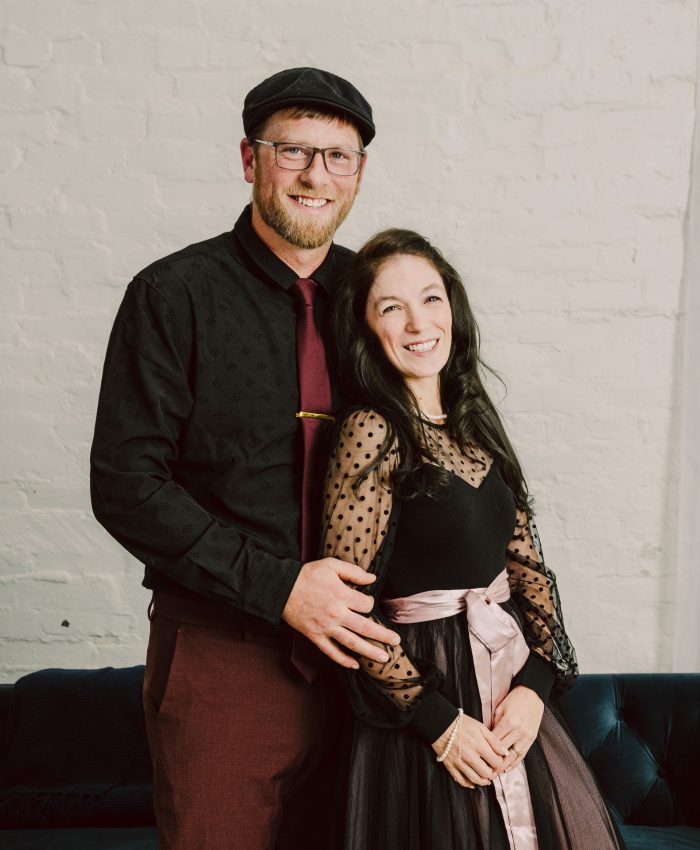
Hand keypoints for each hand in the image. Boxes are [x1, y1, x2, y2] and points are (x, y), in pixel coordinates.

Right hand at [282, 558, 400, 668]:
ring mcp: (325, 628)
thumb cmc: (306, 575)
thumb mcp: (330, 565)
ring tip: (384, 658)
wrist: (280, 589)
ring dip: (370, 652)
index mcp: (341, 595)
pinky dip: (343, 660)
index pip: (366, 604)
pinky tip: (355, 665)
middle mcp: (336, 614)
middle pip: (365, 628)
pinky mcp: (315, 636)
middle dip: (383, 635)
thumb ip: (353, 571)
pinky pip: (331, 652)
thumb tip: (372, 577)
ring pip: (352, 643)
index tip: (367, 601)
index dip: (370, 602)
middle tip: (396, 641)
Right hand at [432, 713, 509, 788]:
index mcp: (479, 745)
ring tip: (486, 777)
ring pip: (476, 780)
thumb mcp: (480, 727)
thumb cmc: (461, 724)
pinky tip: (474, 781)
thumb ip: (494, 741)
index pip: (496, 763)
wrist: (441, 724)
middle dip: (493, 773)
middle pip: (487, 773)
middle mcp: (470, 757)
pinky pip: (462, 781)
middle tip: (493, 769)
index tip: (499, 761)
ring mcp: (460, 763)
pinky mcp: (451, 767)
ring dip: (484, 780)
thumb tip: (505, 753)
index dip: (500, 763)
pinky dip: (470, 784)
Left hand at [492, 686, 543, 771]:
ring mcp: (527, 736)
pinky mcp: (532, 738)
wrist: (533, 694)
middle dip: (494, 762)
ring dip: (504, 766)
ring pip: (514, 756)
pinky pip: (523, 754)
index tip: (478, 759)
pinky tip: (507, 769)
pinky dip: (515, 763)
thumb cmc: (514, 699)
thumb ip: (494, 725)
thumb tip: (487, 740)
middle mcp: (518, 731)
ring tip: (495, 773)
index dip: (486, 752)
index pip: (495, 742)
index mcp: (508, 722)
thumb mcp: (500, 709)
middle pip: (504, 752)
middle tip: (484, 771)